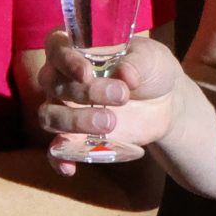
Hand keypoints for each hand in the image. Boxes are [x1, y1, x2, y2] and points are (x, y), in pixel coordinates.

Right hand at [34, 31, 181, 175]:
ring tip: (110, 123)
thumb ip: (137, 63)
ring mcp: (67, 109)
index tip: (87, 73)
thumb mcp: (152, 59)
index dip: (65, 60)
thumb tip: (125, 75)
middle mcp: (64, 79)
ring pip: (49, 116)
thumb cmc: (152, 70)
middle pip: (52, 84)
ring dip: (75, 121)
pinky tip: (71, 168)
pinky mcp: (76, 137)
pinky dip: (58, 159)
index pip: (55, 48)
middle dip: (83, 92)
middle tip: (121, 96)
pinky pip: (55, 151)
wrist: (166, 102)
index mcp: (78, 51)